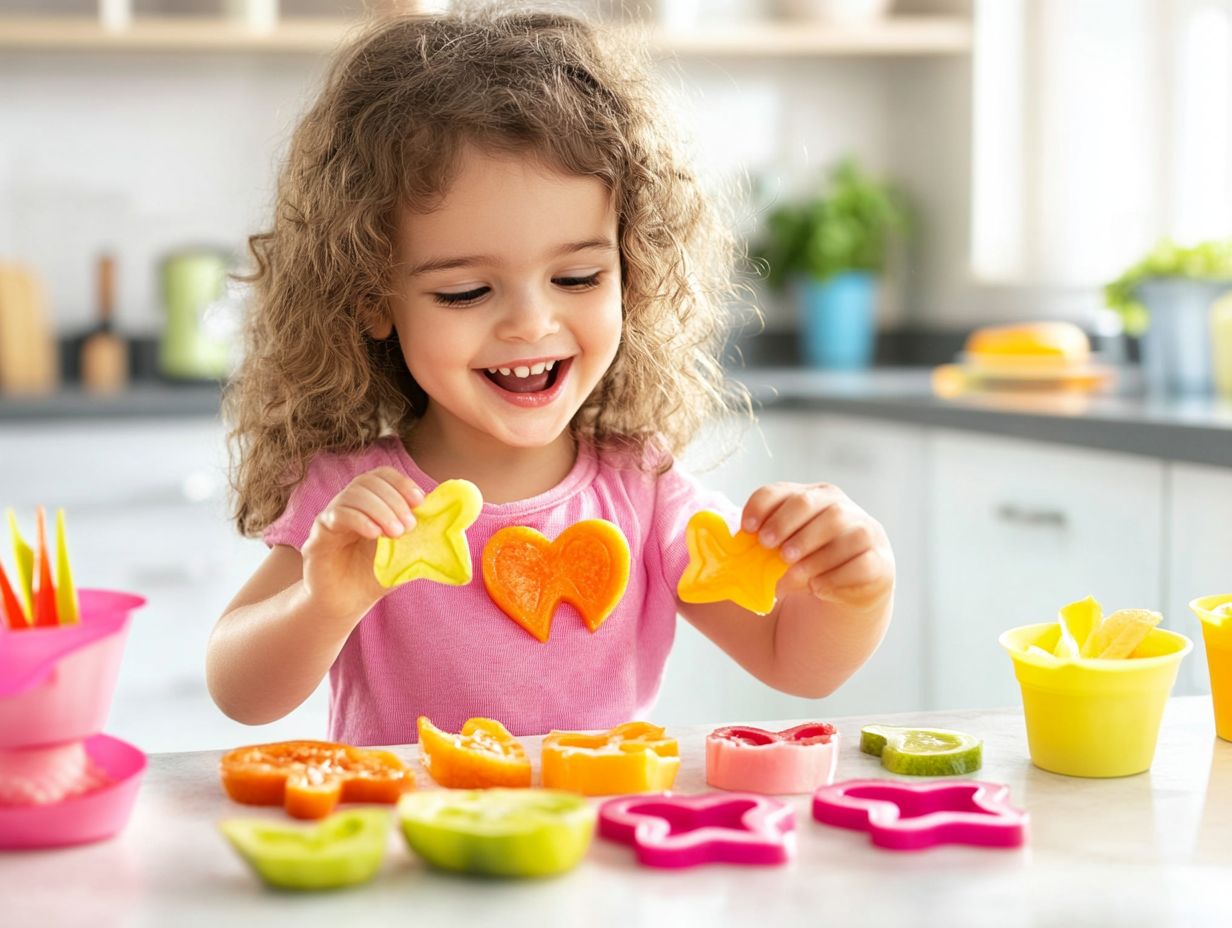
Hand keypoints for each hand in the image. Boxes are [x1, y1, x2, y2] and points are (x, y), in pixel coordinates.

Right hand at [300, 467, 424, 619]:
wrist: (346, 603)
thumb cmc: (375, 576)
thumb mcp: (407, 554)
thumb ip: (426, 536)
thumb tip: (458, 521)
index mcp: (370, 502)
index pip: (382, 475)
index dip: (402, 483)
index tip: (420, 501)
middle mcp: (349, 503)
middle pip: (368, 482)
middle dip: (394, 499)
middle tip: (409, 525)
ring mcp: (332, 516)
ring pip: (353, 495)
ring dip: (380, 509)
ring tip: (396, 534)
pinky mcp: (319, 534)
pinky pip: (338, 514)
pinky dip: (360, 519)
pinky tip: (374, 535)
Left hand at [742, 482, 893, 611]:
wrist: (838, 599)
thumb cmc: (797, 572)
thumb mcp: (770, 560)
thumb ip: (744, 558)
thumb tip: (704, 568)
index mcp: (807, 500)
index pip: (780, 492)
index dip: (761, 506)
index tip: (746, 529)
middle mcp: (838, 509)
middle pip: (812, 504)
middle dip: (786, 524)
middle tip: (769, 548)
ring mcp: (863, 533)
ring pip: (843, 534)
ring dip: (811, 555)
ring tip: (790, 575)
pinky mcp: (878, 563)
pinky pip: (861, 565)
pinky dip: (836, 577)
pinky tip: (817, 588)